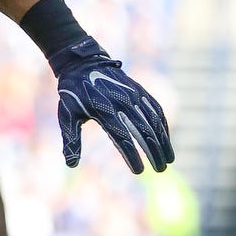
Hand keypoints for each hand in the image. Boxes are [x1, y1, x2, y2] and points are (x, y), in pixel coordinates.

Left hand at [50, 41, 173, 173]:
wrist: (83, 63)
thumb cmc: (73, 94)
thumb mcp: (67, 115)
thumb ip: (71, 139)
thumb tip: (71, 165)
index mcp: (104, 109)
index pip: (122, 137)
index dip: (132, 155)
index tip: (139, 171)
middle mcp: (123, 102)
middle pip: (144, 131)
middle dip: (154, 152)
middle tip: (160, 170)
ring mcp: (134, 95)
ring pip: (154, 121)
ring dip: (164, 141)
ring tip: (169, 160)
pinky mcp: (140, 91)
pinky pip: (156, 109)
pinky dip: (163, 125)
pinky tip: (166, 139)